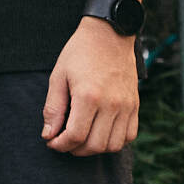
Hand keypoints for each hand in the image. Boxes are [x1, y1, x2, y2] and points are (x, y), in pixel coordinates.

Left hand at [42, 18, 140, 156]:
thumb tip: (49, 135)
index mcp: (88, 96)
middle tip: (64, 141)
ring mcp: (126, 105)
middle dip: (75, 149)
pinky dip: (114, 141)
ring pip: (113, 145)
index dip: (60, 144)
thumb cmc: (80, 53)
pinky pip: (129, 135)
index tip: (52, 141)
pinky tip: (100, 132)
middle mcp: (111, 104)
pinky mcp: (135, 105)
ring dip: (95, 148)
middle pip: (94, 145)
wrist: (109, 34)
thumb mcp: (58, 76)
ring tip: (82, 139)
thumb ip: (53, 108)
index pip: (75, 136)